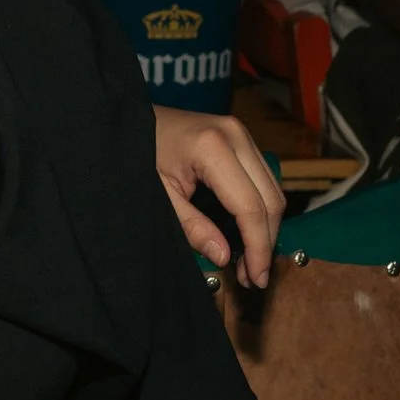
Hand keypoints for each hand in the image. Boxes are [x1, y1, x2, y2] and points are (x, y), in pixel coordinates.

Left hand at [152, 108, 283, 288]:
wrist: (127, 120)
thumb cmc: (136, 153)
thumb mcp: (158, 194)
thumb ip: (192, 227)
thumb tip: (225, 257)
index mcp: (213, 147)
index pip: (250, 207)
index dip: (257, 248)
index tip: (256, 278)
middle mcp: (236, 136)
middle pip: (270, 200)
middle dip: (266, 242)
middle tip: (254, 277)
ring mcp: (241, 134)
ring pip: (273, 190)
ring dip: (267, 228)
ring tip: (250, 261)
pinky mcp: (241, 138)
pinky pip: (263, 180)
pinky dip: (261, 209)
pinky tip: (248, 233)